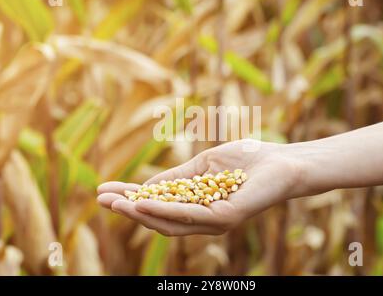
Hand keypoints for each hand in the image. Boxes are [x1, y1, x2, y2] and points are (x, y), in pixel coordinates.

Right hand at [97, 139, 309, 235]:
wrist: (281, 161)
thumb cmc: (246, 161)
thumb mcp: (203, 167)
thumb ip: (178, 177)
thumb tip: (146, 185)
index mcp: (197, 205)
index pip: (159, 204)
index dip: (131, 198)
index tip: (105, 189)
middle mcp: (203, 218)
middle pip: (159, 218)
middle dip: (129, 209)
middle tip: (101, 198)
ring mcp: (214, 221)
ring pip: (169, 221)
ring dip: (139, 212)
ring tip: (114, 202)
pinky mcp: (225, 218)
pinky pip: (189, 216)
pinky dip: (163, 209)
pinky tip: (143, 202)